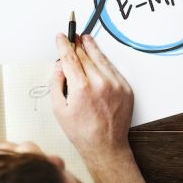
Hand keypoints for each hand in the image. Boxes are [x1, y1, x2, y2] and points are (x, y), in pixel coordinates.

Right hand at [50, 34, 132, 157]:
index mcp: (81, 87)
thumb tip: (59, 67)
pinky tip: (98, 58)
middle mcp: (100, 83)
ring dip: (91, 47)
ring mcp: (115, 84)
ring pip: (101, 58)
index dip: (64, 44)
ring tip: (85, 39)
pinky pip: (112, 68)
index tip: (61, 37)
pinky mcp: (125, 88)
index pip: (70, 57)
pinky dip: (104, 61)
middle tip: (71, 37)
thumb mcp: (59, 109)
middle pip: (85, 55)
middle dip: (76, 44)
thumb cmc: (82, 131)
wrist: (106, 146)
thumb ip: (56, 84)